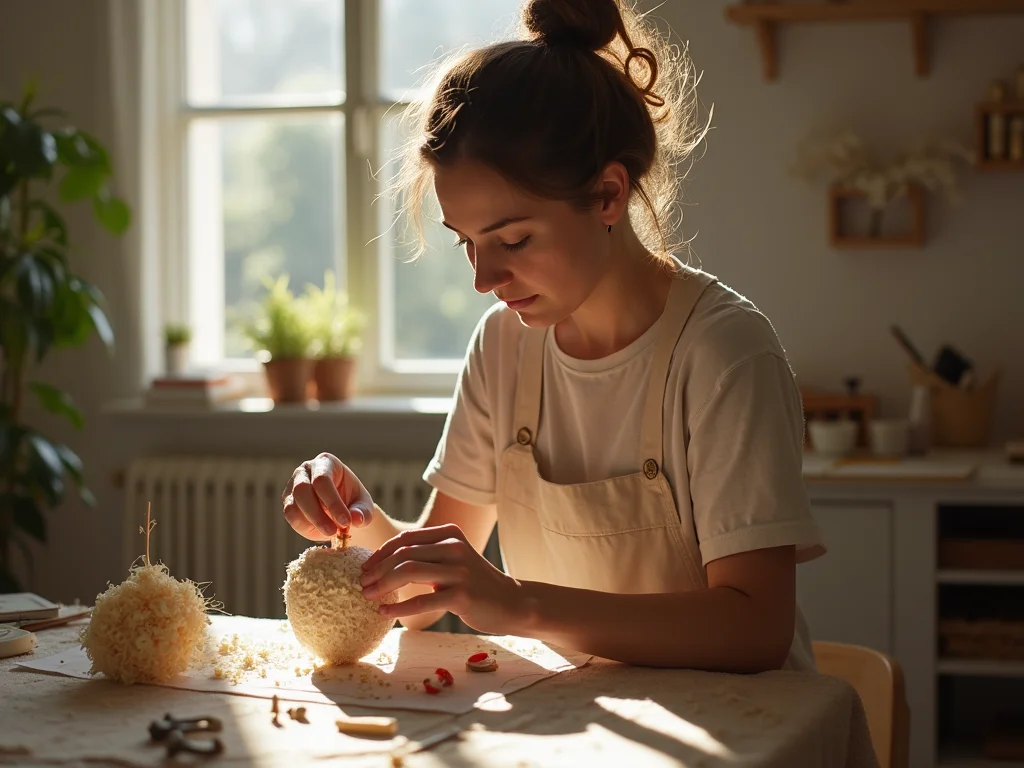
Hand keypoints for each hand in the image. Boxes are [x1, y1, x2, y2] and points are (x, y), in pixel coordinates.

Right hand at [282, 453, 374, 540]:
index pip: (322, 480)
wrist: (342, 510)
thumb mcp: (364, 506)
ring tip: (331, 533)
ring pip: (293, 505)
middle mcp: (306, 470)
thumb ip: (363, 512)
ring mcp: (292, 485)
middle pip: (302, 490)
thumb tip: (356, 519)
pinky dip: (305, 528)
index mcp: (326, 462)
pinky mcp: (288, 501)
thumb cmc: (353, 502)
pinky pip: (291, 516)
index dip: (333, 502)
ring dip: (311, 523)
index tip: (346, 522)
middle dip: (318, 515)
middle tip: (335, 532)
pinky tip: (320, 532)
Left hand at [359, 524, 522, 634]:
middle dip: (377, 570)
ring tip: (368, 596)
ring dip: (383, 585)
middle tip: (362, 584)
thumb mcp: (454, 560)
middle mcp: (454, 547)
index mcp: (449, 534)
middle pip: (403, 554)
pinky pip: (422, 601)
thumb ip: (428, 556)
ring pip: (409, 572)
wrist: (512, 602)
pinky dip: (399, 607)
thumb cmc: (476, 584)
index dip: (381, 553)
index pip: (405, 539)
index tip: (366, 568)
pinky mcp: (462, 595)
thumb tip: (385, 563)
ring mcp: (459, 570)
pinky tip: (385, 613)